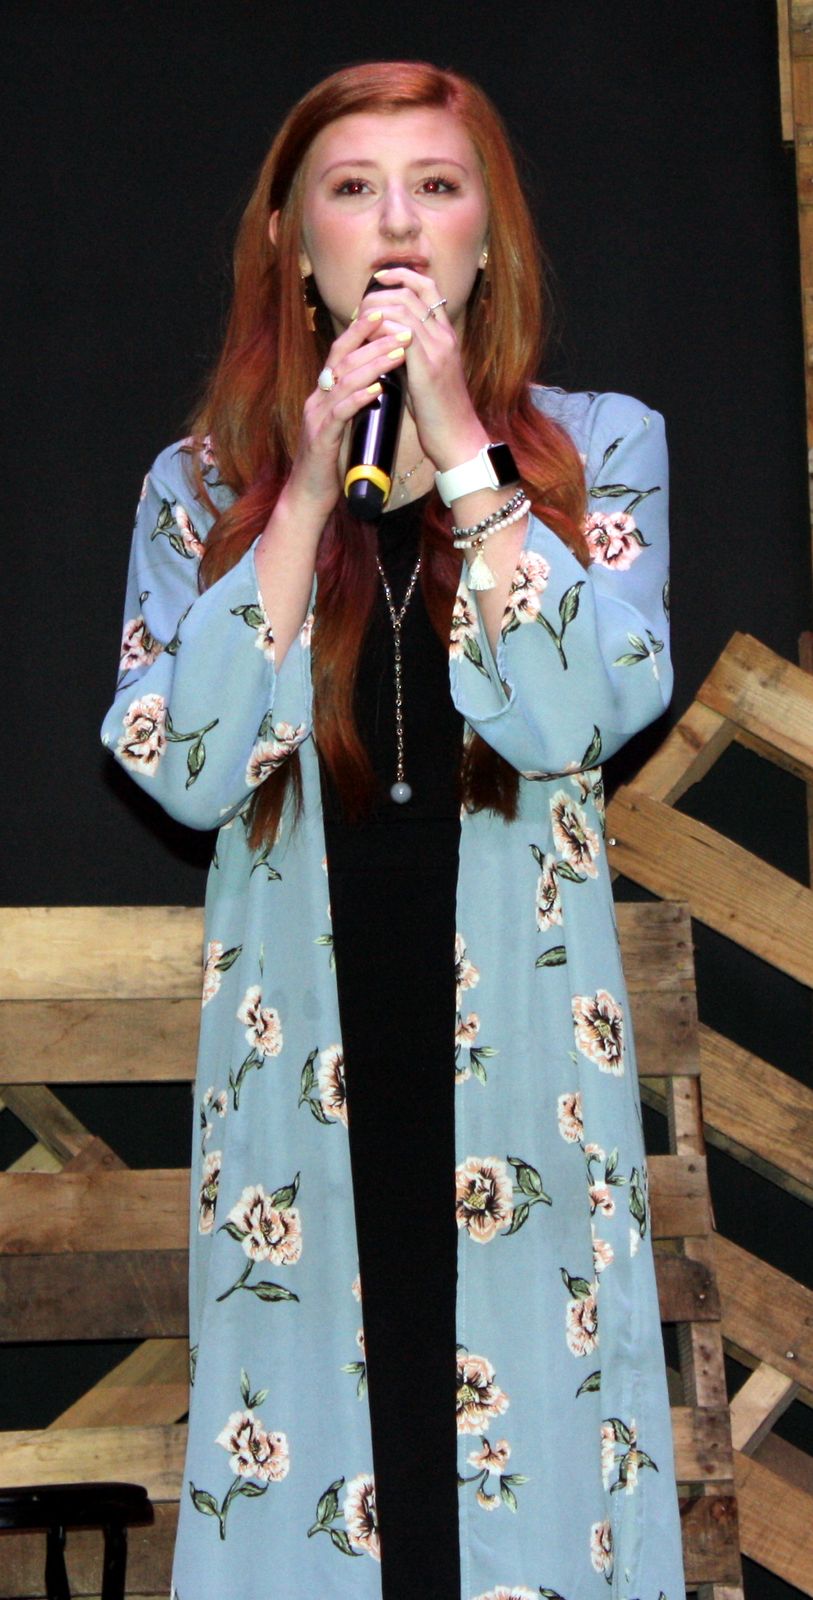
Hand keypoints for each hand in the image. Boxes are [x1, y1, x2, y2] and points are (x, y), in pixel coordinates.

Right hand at [286, 311, 408, 518]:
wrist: (308, 496)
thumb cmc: (331, 462)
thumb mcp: (344, 425)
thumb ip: (355, 402)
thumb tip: (378, 382)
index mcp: (324, 394)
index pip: (340, 352)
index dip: (359, 330)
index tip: (383, 311)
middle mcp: (317, 399)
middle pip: (342, 359)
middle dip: (372, 339)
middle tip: (399, 326)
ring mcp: (316, 417)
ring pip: (344, 380)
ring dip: (373, 363)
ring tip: (398, 351)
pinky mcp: (320, 438)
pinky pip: (340, 413)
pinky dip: (359, 398)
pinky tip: (377, 389)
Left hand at [357, 266, 488, 470]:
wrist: (456, 436)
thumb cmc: (438, 411)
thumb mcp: (424, 373)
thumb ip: (409, 351)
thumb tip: (383, 338)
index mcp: (446, 334)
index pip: (427, 287)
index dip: (402, 275)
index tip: (379, 278)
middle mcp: (444, 335)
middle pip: (410, 293)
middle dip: (378, 295)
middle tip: (359, 311)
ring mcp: (438, 349)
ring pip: (403, 308)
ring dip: (375, 312)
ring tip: (358, 325)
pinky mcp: (427, 367)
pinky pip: (400, 332)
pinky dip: (380, 331)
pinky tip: (367, 342)